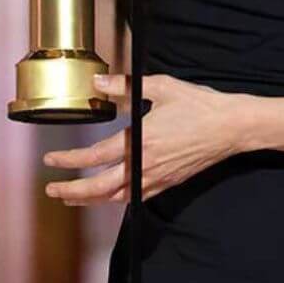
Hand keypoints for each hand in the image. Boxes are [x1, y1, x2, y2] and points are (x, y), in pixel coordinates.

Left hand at [41, 74, 246, 204]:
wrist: (232, 127)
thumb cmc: (199, 105)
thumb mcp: (160, 87)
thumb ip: (124, 85)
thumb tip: (97, 82)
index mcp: (141, 140)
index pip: (95, 155)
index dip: (69, 159)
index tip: (51, 160)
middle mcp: (146, 165)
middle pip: (100, 187)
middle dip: (72, 190)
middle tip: (51, 190)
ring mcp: (158, 177)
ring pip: (117, 198)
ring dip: (91, 199)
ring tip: (72, 197)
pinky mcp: (169, 183)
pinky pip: (136, 197)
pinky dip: (117, 200)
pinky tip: (109, 196)